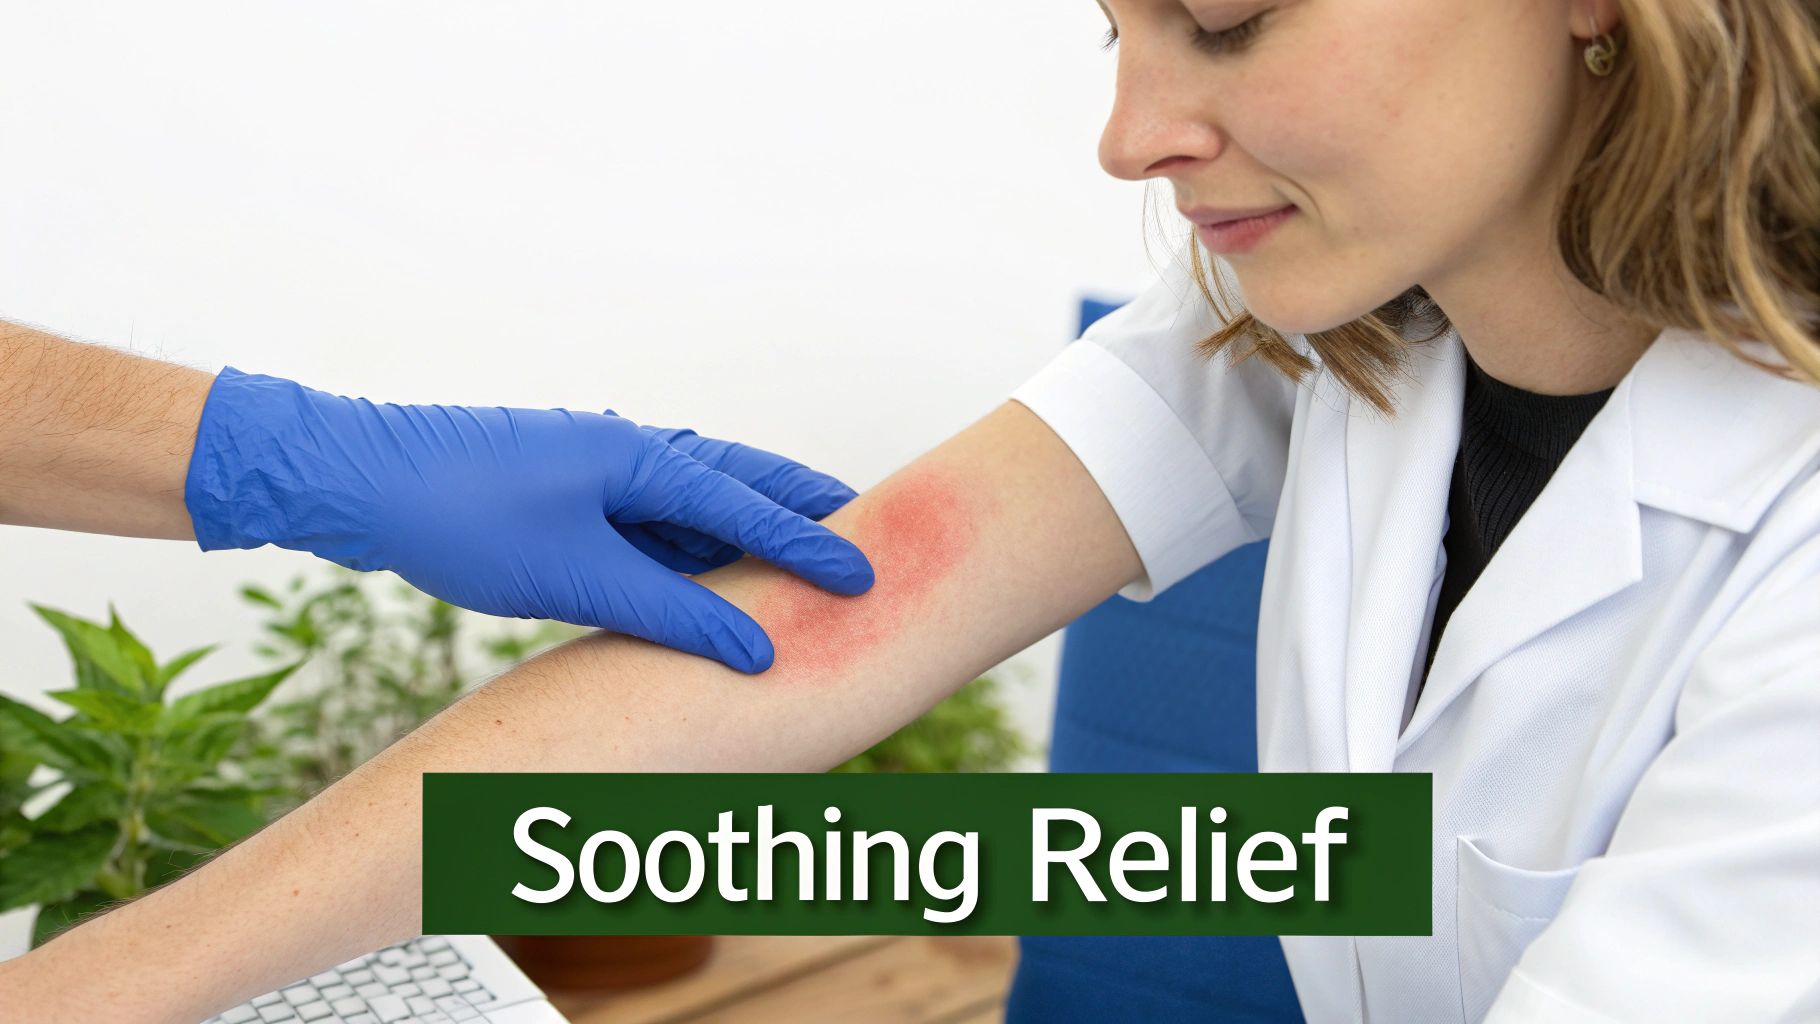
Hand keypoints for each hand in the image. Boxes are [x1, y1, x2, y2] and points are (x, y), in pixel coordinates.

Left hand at [183, 368, 873, 671]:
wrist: (358, 479)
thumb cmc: (462, 517)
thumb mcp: (574, 576)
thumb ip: (670, 612)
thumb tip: (753, 648)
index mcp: (641, 455)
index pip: (749, 506)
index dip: (812, 546)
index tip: (869, 576)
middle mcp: (633, 449)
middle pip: (741, 483)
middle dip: (803, 512)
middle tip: (868, 534)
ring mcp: (603, 467)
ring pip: (700, 503)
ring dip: (750, 532)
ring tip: (804, 563)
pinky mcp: (575, 490)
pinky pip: (658, 519)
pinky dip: (696, 549)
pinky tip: (714, 578)